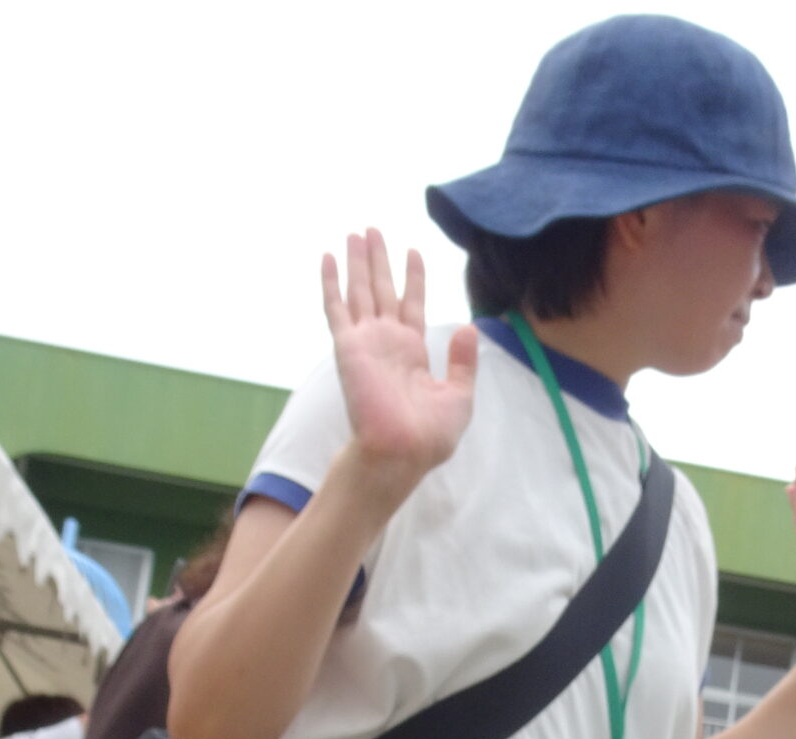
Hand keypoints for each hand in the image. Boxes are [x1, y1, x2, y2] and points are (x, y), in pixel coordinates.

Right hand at [320, 229, 478, 493]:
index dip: (412, 278)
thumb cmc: (430, 435)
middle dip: (379, 259)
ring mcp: (366, 341)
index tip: (413, 251)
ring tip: (356, 232)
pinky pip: (336, 307)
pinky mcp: (348, 346)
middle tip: (373, 228)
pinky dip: (331, 282)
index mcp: (412, 352)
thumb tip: (468, 328)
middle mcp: (387, 342)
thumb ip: (463, 362)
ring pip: (360, 290)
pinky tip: (327, 257)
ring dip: (358, 261)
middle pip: (382, 289)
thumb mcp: (459, 395)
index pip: (412, 304)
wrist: (403, 452)